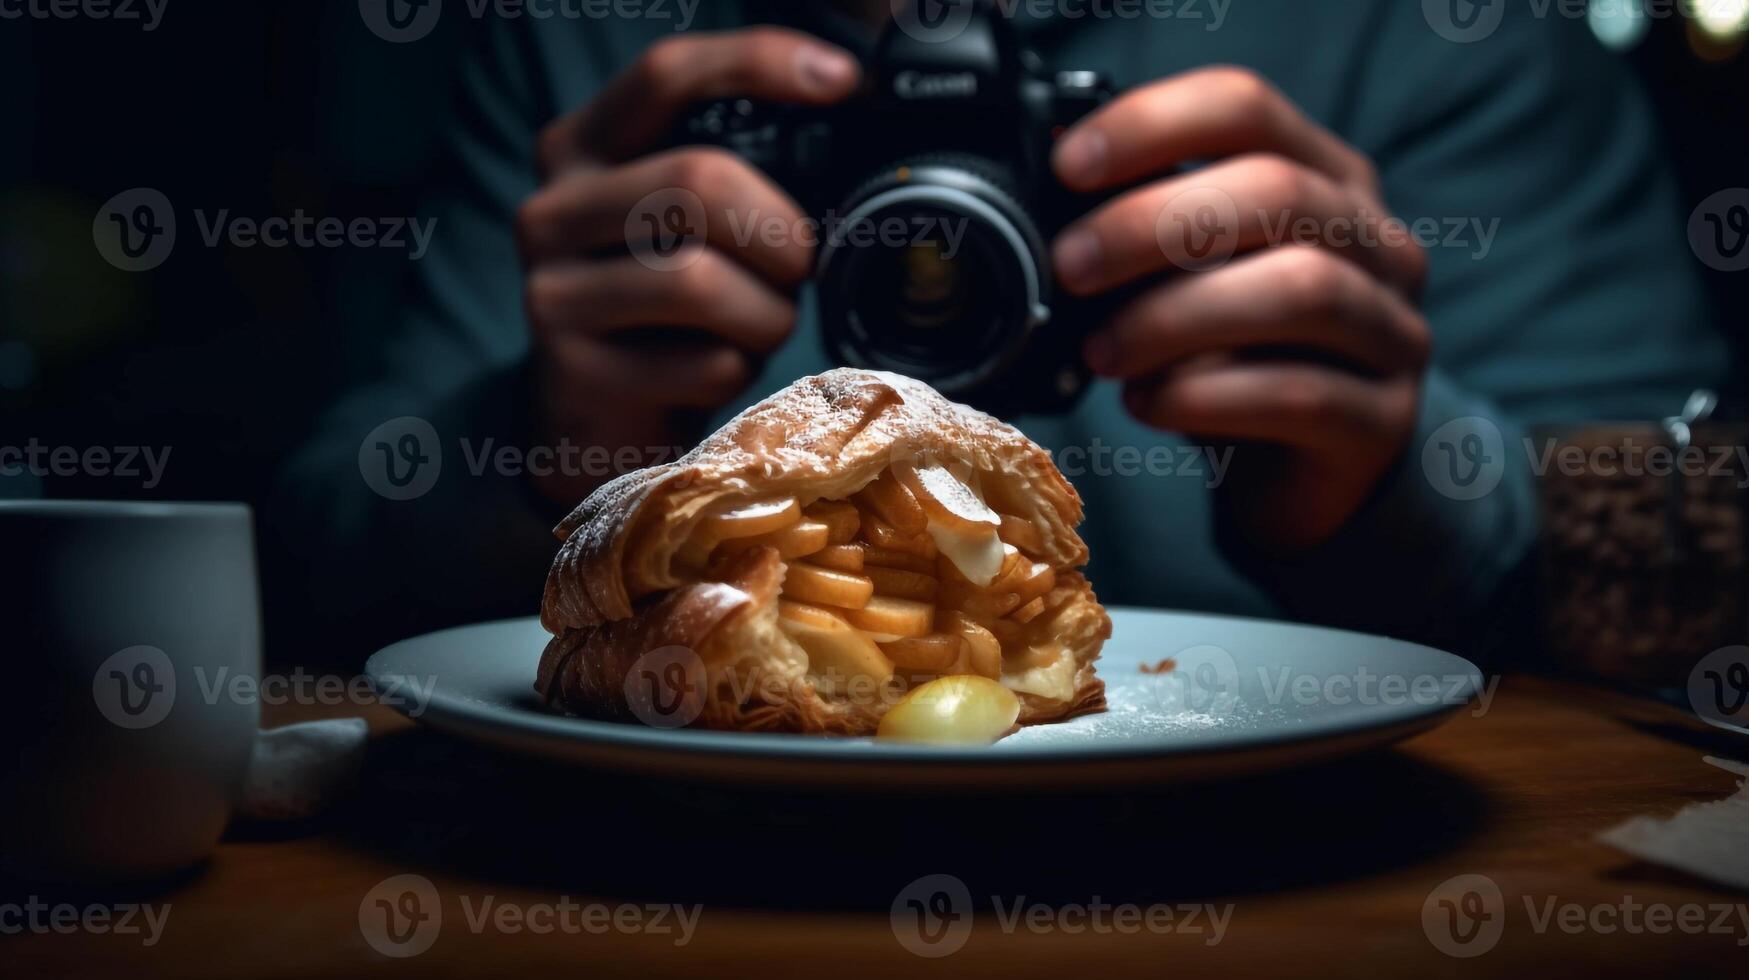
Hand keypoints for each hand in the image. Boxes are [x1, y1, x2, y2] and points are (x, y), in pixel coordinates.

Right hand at [515, 29, 860, 503]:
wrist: (599, 418)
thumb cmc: (666, 311)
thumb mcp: (685, 223)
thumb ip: (732, 168)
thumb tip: (846, 117)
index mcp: (583, 146)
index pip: (667, 75)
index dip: (758, 62)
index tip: (844, 79)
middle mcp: (553, 207)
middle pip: (699, 180)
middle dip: (782, 230)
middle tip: (802, 265)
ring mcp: (552, 291)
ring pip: (700, 280)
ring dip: (767, 313)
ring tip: (763, 326)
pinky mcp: (574, 372)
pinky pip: (704, 364)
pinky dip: (740, 371)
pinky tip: (721, 371)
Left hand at [1050, 66, 1430, 552]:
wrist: (1304, 476)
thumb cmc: (1237, 359)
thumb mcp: (1191, 280)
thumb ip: (1147, 235)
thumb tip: (1052, 198)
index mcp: (1325, 178)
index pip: (1247, 109)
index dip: (1153, 124)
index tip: (1069, 164)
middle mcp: (1376, 242)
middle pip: (1277, 192)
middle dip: (1152, 224)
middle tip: (1070, 267)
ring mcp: (1392, 332)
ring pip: (1302, 290)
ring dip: (1176, 316)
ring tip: (1102, 352)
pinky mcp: (1381, 420)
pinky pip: (1301, 394)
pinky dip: (1205, 396)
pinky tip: (1148, 404)